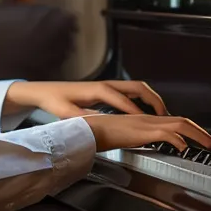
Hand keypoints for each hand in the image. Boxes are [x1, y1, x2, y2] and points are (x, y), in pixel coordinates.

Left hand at [4, 80, 168, 118]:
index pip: (122, 100)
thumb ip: (82, 119)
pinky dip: (143, 99)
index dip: (136, 111)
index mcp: (97, 90)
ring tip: (162, 114)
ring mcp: (108, 85)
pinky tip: (146, 112)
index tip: (148, 122)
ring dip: (151, 98)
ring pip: (137, 87)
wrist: (45, 90)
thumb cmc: (55, 100)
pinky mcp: (107, 89)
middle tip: (165, 116)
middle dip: (153, 100)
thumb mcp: (66, 112)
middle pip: (137, 87)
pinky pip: (131, 92)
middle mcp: (106, 85)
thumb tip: (97, 126)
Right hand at [82, 114, 210, 152]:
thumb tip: (149, 146)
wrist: (89, 129)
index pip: (175, 121)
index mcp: (146, 120)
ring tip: (209, 146)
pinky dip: (178, 140)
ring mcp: (147, 124)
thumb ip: (138, 139)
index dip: (191, 129)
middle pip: (183, 121)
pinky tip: (184, 148)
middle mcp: (149, 119)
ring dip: (198, 135)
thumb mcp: (125, 136)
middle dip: (201, 132)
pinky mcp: (142, 131)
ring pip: (180, 125)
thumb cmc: (102, 134)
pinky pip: (166, 134)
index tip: (200, 138)